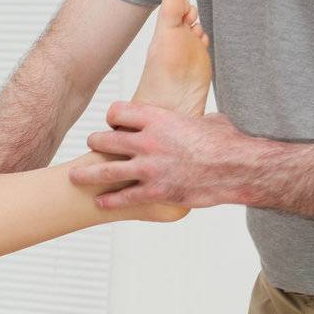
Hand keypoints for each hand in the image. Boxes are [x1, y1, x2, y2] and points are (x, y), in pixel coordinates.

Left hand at [73, 104, 245, 209]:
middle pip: (105, 139)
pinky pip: (123, 197)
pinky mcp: (154, 191)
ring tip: (75, 176)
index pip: (119, 111)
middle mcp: (147, 142)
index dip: (113, 116)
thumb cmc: (227, 142)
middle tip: (92, 145)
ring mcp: (148, 168)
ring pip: (105, 170)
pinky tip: (100, 202)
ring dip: (87, 174)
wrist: (237, 168)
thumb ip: (192, 120)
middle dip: (96, 142)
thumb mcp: (207, 120)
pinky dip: (109, 201)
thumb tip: (199, 120)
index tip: (114, 122)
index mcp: (158, 118)